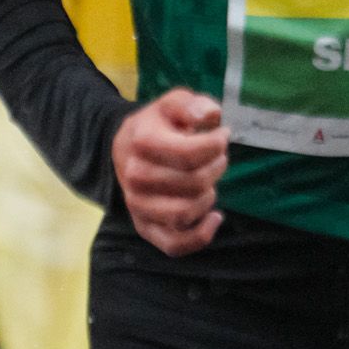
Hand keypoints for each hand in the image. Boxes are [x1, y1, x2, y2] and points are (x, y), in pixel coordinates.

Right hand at [110, 89, 225, 254]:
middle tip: (217, 157)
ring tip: (209, 181)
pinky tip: (215, 217)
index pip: (189, 154)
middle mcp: (135, 176)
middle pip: (193, 183)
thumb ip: (192, 104)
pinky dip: (201, 235)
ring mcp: (138, 204)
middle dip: (216, 168)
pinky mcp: (145, 227)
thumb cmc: (160, 125)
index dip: (216, 145)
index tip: (222, 135)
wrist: (127, 149)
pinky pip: (174, 245)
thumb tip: (210, 116)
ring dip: (208, 196)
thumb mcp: (175, 103)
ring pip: (185, 213)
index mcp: (142, 142)